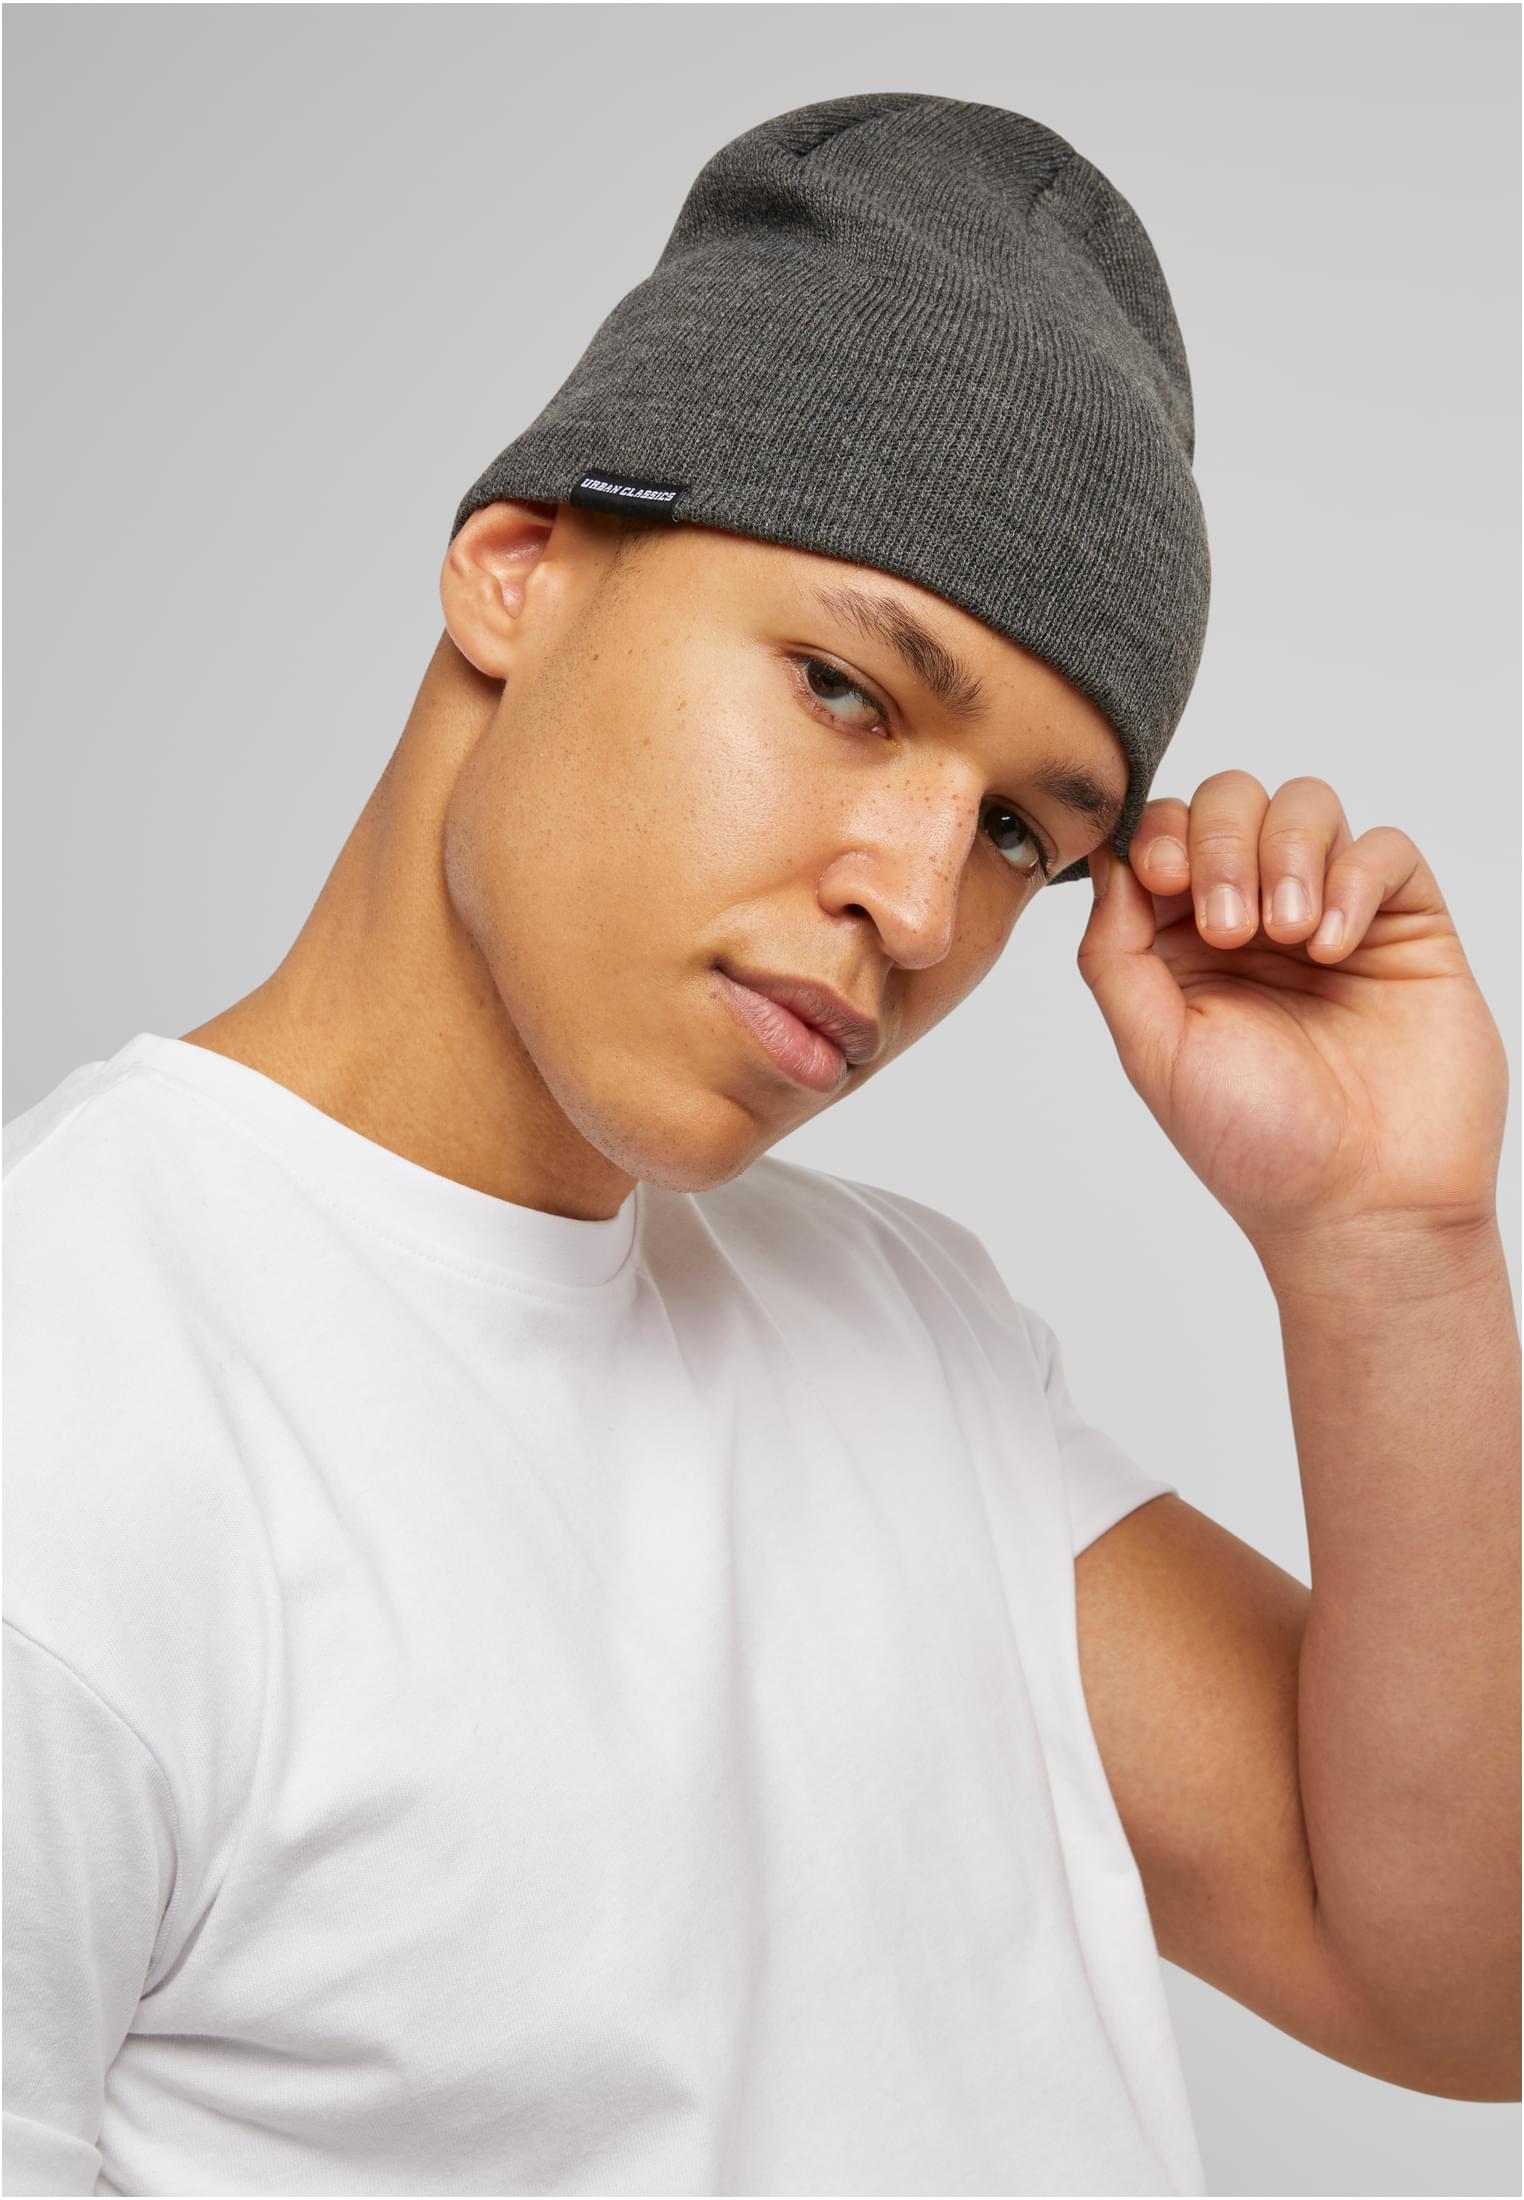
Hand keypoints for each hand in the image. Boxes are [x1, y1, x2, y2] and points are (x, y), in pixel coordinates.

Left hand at [1077, 772, 1508, 1261]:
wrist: (1361, 1205)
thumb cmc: (1255, 1146)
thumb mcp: (1152, 1049)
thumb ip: (1114, 952)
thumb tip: (1108, 862)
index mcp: (1181, 943)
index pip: (1163, 833)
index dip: (1160, 835)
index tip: (1161, 882)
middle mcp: (1254, 917)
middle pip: (1231, 801)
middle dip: (1222, 843)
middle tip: (1232, 930)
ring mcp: (1332, 914)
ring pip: (1307, 805)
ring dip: (1287, 854)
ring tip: (1288, 936)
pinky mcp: (1404, 926)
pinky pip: (1384, 848)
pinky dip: (1354, 878)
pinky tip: (1334, 946)